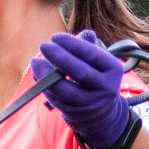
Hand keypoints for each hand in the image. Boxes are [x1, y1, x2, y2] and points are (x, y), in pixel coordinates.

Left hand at [38, 30, 139, 148]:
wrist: (101, 112)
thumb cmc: (96, 77)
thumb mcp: (98, 61)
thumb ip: (89, 46)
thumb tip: (84, 34)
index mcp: (113, 69)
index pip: (92, 55)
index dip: (73, 45)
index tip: (55, 37)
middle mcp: (105, 88)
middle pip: (80, 73)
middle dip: (59, 58)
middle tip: (43, 46)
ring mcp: (90, 103)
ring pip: (66, 90)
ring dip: (47, 76)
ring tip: (35, 62)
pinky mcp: (76, 114)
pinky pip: (57, 100)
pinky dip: (46, 88)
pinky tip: (37, 76)